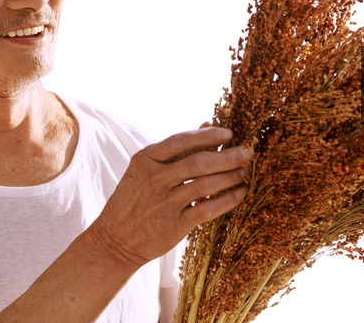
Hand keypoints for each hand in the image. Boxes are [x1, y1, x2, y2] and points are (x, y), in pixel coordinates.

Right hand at [90, 127, 251, 268]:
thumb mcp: (144, 170)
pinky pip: (208, 209)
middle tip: (248, 152)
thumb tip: (206, 125)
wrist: (115, 239)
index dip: (208, 136)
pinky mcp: (174, 225)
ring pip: (206, 185)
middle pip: (198, 163)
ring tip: (245, 172)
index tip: (229, 134)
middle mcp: (153, 179)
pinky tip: (239, 194)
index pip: (181, 141)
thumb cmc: (133, 200)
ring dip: (230, 177)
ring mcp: (163, 203)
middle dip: (228, 156)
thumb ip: (175, 150)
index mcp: (145, 160)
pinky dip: (227, 200)